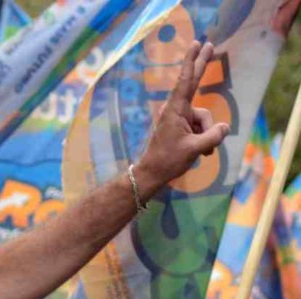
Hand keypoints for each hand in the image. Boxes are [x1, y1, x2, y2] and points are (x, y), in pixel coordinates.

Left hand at [134, 41, 229, 195]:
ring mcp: (180, 118)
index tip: (197, 44)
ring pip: (204, 119)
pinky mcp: (182, 127)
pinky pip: (200, 127)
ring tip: (202, 151)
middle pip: (193, 83)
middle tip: (210, 44)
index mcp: (175, 110)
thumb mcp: (194, 149)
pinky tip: (201, 153)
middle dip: (202, 64)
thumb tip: (226, 127)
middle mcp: (177, 110)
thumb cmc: (168, 160)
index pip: (186, 81)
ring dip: (208, 135)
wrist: (152, 174)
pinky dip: (204, 139)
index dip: (192, 61)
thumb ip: (213, 136)